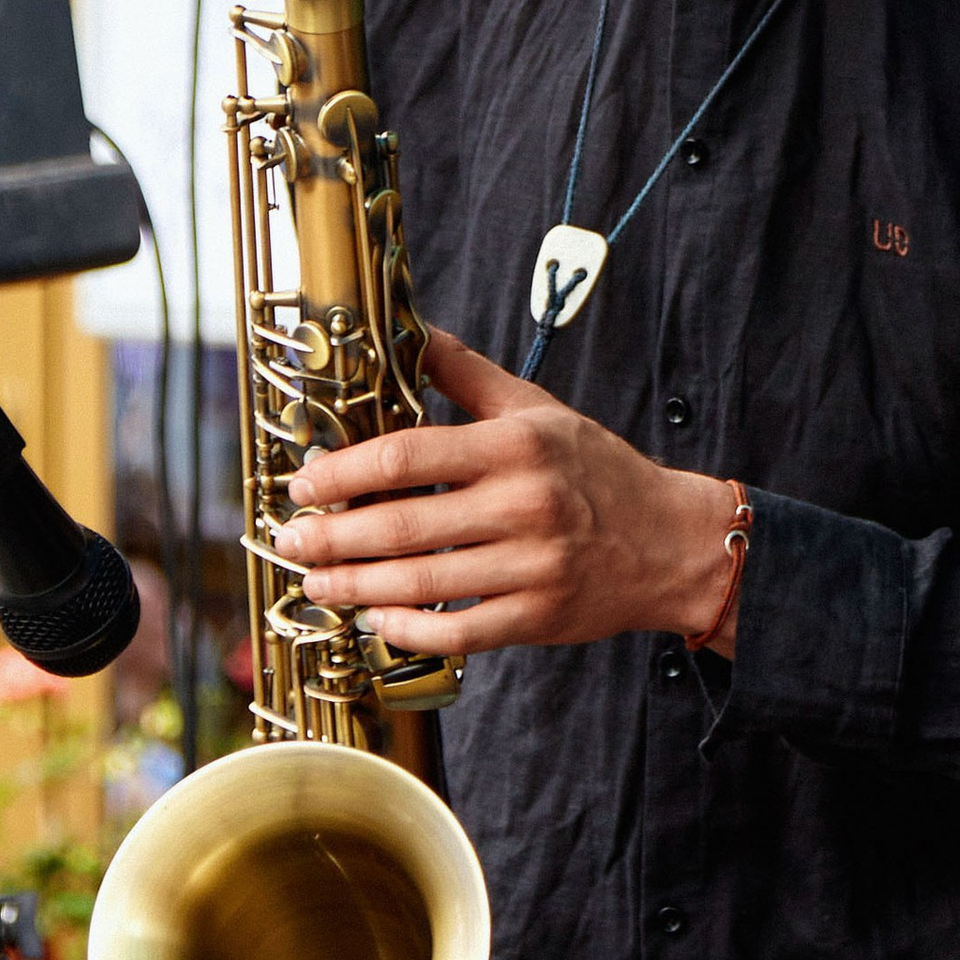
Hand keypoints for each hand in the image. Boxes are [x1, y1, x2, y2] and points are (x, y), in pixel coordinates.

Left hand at [286, 330, 740, 657]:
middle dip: (333, 536)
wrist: (671, 542)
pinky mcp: (537, 618)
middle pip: (402, 525)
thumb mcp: (536, 407)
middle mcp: (523, 506)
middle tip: (289, 539)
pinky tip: (374, 618)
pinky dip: (407, 629)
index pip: (408, 456)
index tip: (304, 482)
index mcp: (516, 447)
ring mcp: (531, 568)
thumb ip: (466, 372)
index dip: (344, 472)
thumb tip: (410, 327)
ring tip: (315, 581)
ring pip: (421, 583)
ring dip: (354, 586)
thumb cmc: (596, 470)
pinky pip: (456, 632)